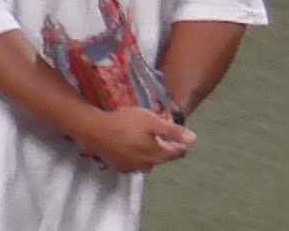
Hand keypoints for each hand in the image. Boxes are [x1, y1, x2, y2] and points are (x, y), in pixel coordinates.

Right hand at [71, 106, 197, 172]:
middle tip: (160, 130)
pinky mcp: (119, 167)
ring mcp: (131, 168)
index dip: (181, 142)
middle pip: (162, 157)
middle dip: (165, 145)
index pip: (177, 153)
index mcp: (157, 154)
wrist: (94, 130)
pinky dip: (136, 154)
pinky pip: (134, 162)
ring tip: (144, 136)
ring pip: (148, 160)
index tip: (179, 132)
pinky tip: (130, 143)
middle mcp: (146, 165)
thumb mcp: (152, 121)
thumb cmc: (125, 122)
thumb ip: (173, 131)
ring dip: (149, 150)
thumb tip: (194, 139)